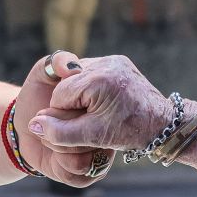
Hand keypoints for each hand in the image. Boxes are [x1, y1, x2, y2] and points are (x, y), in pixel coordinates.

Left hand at [9, 51, 100, 185]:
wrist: (21, 129)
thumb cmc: (37, 95)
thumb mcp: (44, 72)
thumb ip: (57, 61)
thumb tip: (71, 68)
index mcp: (101, 100)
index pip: (92, 103)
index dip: (65, 104)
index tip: (51, 102)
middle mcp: (107, 125)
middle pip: (90, 131)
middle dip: (58, 125)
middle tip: (46, 120)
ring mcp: (103, 150)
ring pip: (86, 154)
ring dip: (58, 146)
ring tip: (49, 138)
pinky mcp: (92, 172)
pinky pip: (80, 170)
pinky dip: (60, 164)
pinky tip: (55, 157)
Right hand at [28, 55, 178, 158]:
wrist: (163, 123)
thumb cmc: (129, 132)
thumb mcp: (92, 136)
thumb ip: (60, 132)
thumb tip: (33, 125)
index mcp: (98, 80)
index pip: (61, 96)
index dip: (63, 115)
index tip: (78, 127)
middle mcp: (106, 63)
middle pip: (68, 85)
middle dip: (71, 105)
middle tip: (87, 122)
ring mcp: (113, 60)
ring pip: (78, 78)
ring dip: (79, 96)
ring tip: (93, 113)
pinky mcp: (117, 61)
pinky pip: (91, 73)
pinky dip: (89, 88)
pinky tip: (100, 103)